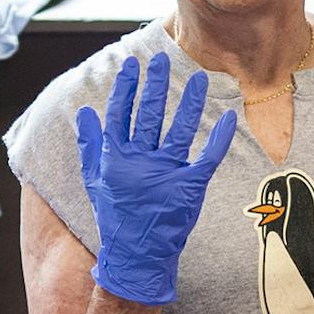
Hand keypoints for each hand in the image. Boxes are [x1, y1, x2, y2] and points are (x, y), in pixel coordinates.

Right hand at [74, 53, 237, 305]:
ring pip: (179, 129)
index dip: (126, 89)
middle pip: (148, 114)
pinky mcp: (189, 187)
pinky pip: (207, 157)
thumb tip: (84, 113)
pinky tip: (229, 116)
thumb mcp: (94, 180)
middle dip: (155, 84)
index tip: (132, 66)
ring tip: (199, 77)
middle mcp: (139, 162)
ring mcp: (165, 174)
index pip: (119, 115)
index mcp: (115, 159)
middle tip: (162, 59)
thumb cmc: (114, 216)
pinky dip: (220, 137)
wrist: (136, 255)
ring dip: (189, 102)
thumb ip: (89, 145)